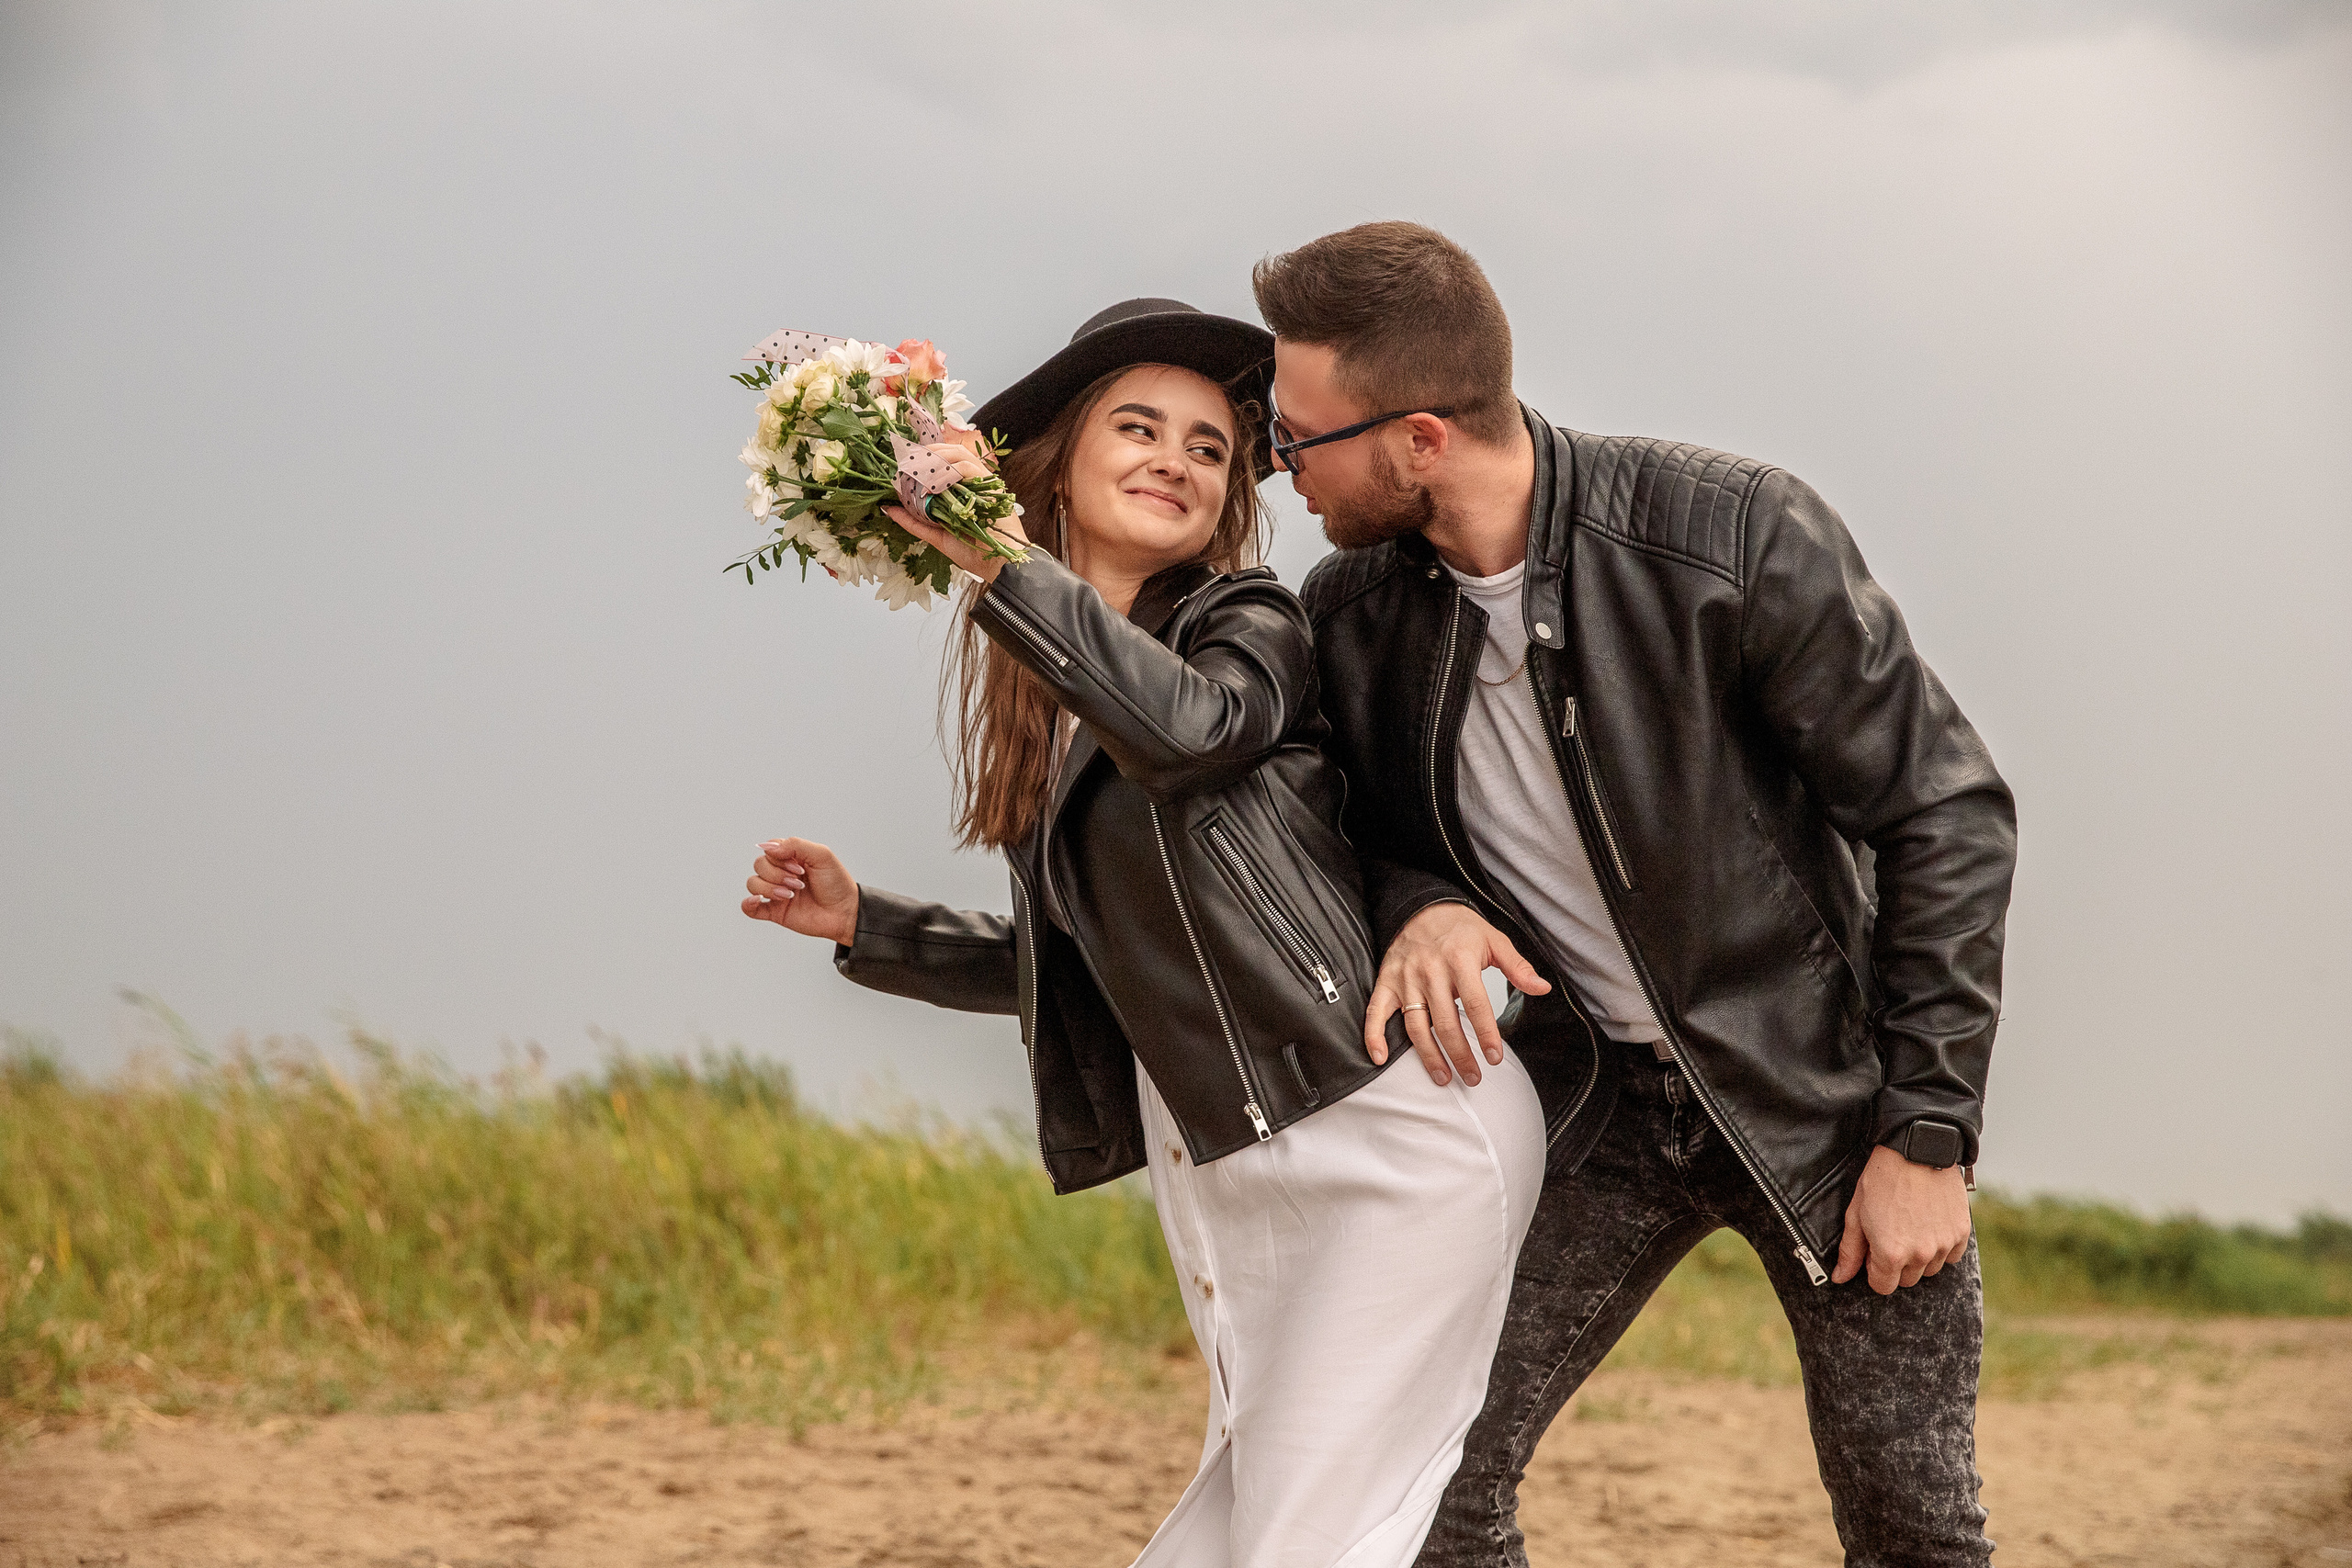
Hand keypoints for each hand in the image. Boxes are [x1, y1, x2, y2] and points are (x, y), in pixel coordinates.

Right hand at [742, 836, 858, 946]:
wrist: (845, 912)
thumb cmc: (837, 883)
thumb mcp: (822, 855)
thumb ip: (795, 844)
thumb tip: (768, 847)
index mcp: (791, 858)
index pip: (769, 850)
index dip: (779, 857)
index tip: (800, 866)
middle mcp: (781, 873)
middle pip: (759, 865)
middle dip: (777, 874)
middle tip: (799, 883)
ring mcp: (776, 893)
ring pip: (753, 884)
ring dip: (769, 888)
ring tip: (791, 895)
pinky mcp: (775, 912)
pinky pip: (749, 907)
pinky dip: (748, 903)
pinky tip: (757, 900)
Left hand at [881, 444, 1029, 582]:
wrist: (998, 567)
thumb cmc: (974, 553)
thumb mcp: (936, 535)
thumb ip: (914, 521)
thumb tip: (889, 508)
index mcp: (965, 490)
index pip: (946, 461)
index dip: (926, 456)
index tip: (905, 461)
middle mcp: (975, 483)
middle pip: (953, 452)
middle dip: (927, 452)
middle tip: (907, 460)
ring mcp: (984, 483)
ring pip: (959, 455)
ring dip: (934, 457)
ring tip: (915, 467)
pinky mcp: (990, 487)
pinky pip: (967, 468)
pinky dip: (947, 470)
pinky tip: (930, 481)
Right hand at [1365, 902, 1551, 1086]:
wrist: (1420, 907)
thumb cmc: (1459, 927)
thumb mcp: (1494, 940)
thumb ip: (1517, 966)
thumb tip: (1542, 988)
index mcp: (1459, 960)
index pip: (1476, 1005)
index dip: (1486, 1035)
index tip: (1494, 1057)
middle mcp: (1430, 972)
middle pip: (1446, 1024)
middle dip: (1461, 1056)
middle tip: (1473, 1077)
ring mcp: (1405, 980)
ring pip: (1416, 1026)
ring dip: (1429, 1056)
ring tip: (1443, 1077)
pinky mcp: (1387, 983)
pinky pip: (1376, 1013)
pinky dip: (1374, 1036)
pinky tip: (1380, 1057)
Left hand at [1833, 1144, 1972, 1293]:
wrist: (1916, 1151)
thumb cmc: (1882, 1180)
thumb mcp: (1856, 1214)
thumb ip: (1850, 1251)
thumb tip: (1840, 1277)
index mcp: (1890, 1254)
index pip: (1883, 1287)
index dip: (1875, 1271)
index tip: (1874, 1254)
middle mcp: (1920, 1255)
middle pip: (1907, 1280)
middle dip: (1896, 1264)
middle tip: (1891, 1235)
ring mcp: (1943, 1245)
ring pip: (1930, 1269)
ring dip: (1920, 1257)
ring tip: (1910, 1227)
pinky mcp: (1961, 1233)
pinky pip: (1951, 1256)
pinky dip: (1941, 1247)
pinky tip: (1930, 1225)